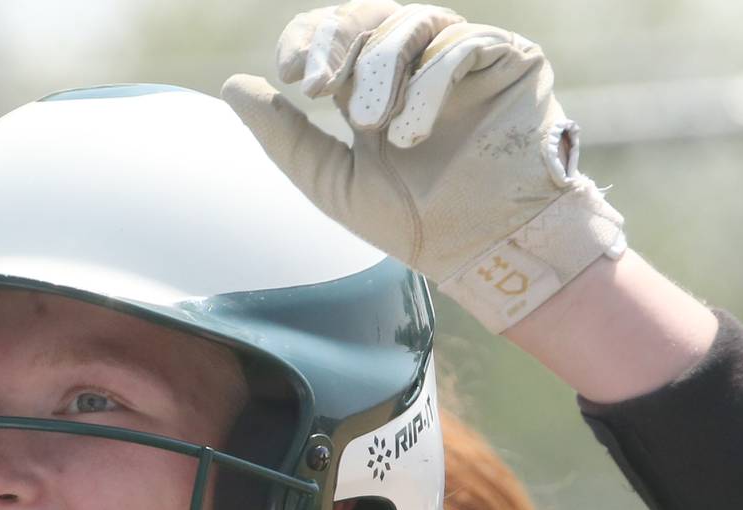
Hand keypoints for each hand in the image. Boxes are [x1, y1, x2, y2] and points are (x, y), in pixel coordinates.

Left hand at [222, 1, 625, 332]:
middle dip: (336, 43)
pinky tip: (412, 130)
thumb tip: (233, 87)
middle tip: (318, 86)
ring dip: (380, 68)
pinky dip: (430, 80)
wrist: (490, 253)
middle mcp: (420, 66)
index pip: (335, 36)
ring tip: (373, 126)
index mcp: (379, 88)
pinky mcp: (510, 60)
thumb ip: (288, 138)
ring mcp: (465, 59)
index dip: (308, 42)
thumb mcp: (336, 183)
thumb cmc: (421, 227)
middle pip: (368, 18)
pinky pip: (461, 43)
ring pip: (411, 23)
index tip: (290, 76)